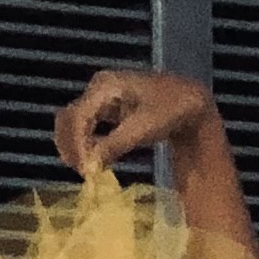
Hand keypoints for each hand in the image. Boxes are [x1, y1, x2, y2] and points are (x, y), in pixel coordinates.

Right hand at [54, 66, 221, 178]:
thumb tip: (89, 166)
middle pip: (69, 119)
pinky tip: (93, 162)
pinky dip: (85, 145)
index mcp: (106, 85)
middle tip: (84, 173)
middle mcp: (97, 87)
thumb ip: (114, 145)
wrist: (189, 102)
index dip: (77, 146)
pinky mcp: (105, 109)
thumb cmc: (170, 110)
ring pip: (73, 123)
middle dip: (72, 147)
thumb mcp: (143, 129)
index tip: (86, 171)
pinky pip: (85, 127)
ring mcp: (100, 97)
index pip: (78, 117)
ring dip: (75, 148)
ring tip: (88, 170)